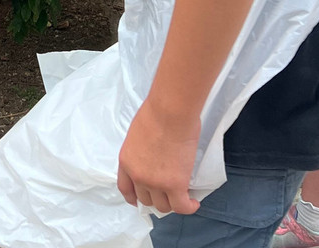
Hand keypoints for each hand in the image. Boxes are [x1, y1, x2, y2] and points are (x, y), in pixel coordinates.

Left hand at [117, 98, 200, 214]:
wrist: (170, 113)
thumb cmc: (157, 114)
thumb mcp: (137, 134)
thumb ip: (141, 150)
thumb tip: (153, 154)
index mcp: (126, 161)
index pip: (125, 188)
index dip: (133, 197)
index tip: (137, 200)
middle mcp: (138, 175)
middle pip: (145, 199)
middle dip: (156, 198)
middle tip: (167, 193)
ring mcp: (156, 182)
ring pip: (163, 206)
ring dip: (172, 203)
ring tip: (182, 196)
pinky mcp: (175, 185)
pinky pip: (181, 206)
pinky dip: (188, 207)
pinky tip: (193, 202)